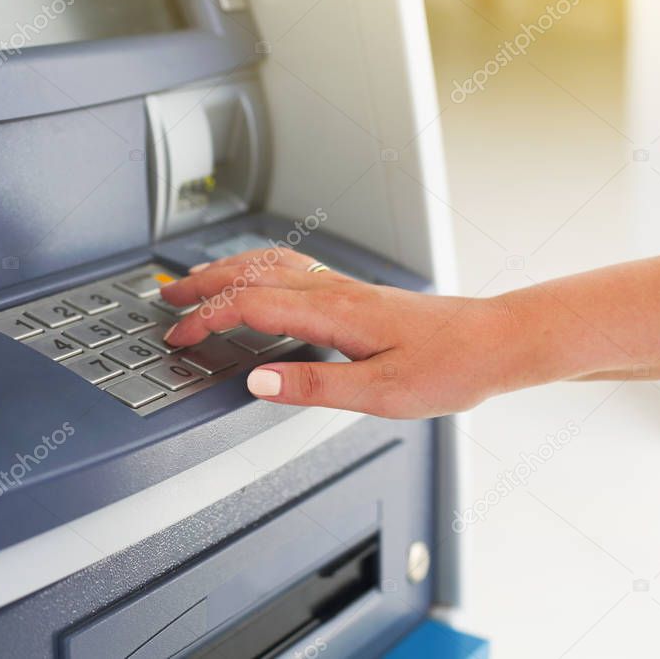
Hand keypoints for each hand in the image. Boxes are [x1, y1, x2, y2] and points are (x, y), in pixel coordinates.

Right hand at [160, 249, 512, 417]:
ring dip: (225, 271)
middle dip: (200, 285)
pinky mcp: (353, 293)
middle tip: (165, 299)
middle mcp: (333, 292)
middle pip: (250, 274)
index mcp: (332, 314)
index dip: (206, 320)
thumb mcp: (380, 394)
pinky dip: (256, 269)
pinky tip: (255, 280)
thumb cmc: (448, 367)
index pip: (249, 306)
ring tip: (195, 284)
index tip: (178, 338)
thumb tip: (256, 379)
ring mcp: (342, 287)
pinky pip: (290, 267)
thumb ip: (313, 386)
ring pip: (268, 264)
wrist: (494, 342)